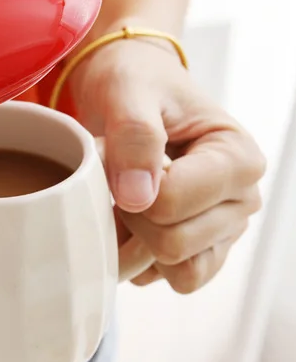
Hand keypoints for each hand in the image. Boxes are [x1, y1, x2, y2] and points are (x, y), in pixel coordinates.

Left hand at [71, 37, 265, 292]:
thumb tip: (138, 198)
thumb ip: (135, 135)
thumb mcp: (129, 92)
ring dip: (135, 239)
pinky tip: (127, 216)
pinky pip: (166, 278)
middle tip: (121, 175)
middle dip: (131, 214)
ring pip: (176, 270)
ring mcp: (222, 228)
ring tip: (125, 195)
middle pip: (173, 245)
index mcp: (238, 158)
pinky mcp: (199, 246)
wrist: (131, 89)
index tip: (122, 157)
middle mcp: (241, 199)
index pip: (172, 203)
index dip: (131, 186)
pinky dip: (138, 255)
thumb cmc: (136, 83)